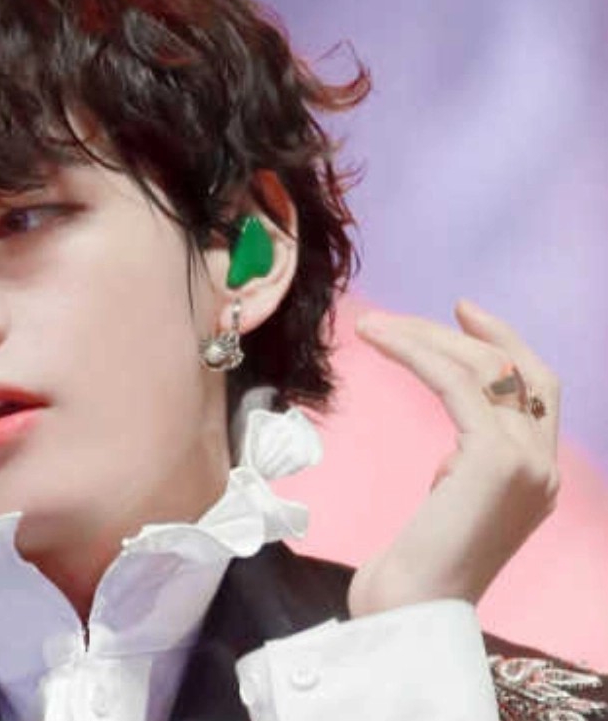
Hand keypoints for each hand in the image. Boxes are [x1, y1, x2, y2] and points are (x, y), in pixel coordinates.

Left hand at [347, 299, 559, 616]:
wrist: (411, 610)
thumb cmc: (415, 567)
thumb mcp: (453, 508)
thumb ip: (467, 473)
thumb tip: (453, 450)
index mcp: (538, 479)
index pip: (537, 394)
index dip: (506, 348)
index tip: (465, 318)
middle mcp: (544, 468)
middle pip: (520, 372)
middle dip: (474, 336)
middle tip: (435, 309)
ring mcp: (527, 463)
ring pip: (487, 371)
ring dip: (428, 340)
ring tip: (375, 327)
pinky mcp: (495, 459)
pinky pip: (457, 384)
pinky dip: (418, 355)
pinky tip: (381, 342)